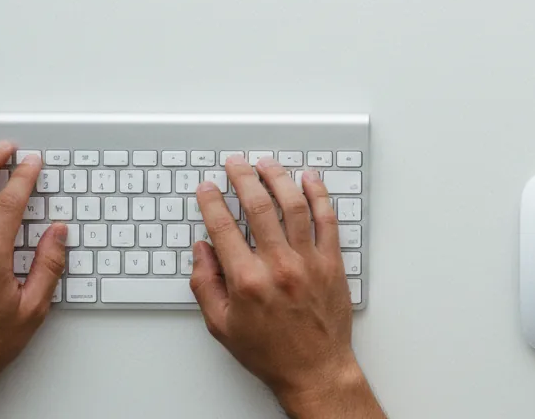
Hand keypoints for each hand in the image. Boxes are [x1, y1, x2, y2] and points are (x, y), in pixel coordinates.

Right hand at [190, 156, 382, 418]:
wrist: (314, 369)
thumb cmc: (270, 352)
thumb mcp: (221, 326)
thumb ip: (205, 284)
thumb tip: (201, 250)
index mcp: (247, 281)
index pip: (223, 227)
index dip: (212, 202)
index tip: (207, 188)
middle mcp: (278, 266)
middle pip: (258, 206)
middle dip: (242, 178)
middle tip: (235, 164)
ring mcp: (308, 261)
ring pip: (293, 205)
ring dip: (278, 178)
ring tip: (266, 164)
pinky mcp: (332, 262)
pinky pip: (327, 220)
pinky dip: (319, 195)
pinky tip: (309, 179)